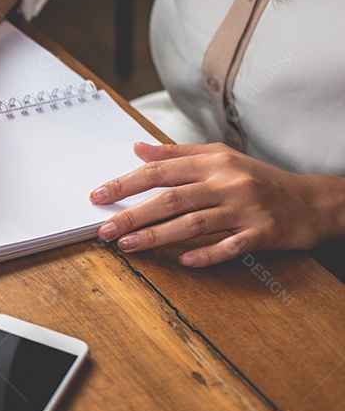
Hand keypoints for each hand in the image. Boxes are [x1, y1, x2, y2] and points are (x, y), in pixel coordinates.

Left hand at [90, 142, 340, 266]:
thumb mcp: (219, 157)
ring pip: (194, 223)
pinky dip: (206, 255)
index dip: (125, 184)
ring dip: (157, 236)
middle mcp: (226, 183)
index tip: (98, 196)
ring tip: (128, 245)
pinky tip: (183, 262)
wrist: (311, 200)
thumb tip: (137, 149)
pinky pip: (230, 246)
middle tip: (104, 230)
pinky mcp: (262, 233)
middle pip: (171, 198)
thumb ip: (177, 154)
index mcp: (212, 162)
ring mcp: (245, 209)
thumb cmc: (258, 178)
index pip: (159, 171)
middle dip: (133, 214)